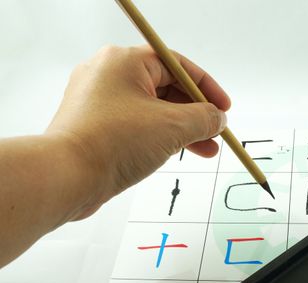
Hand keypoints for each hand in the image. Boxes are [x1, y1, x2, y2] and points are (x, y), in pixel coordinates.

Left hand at [46, 45, 229, 218]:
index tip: (224, 107)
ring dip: (182, 129)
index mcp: (124, 61)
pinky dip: (159, 137)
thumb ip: (203, 118)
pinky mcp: (96, 126)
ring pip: (152, 110)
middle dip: (196, 113)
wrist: (65, 177)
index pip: (177, 66)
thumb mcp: (172, 127)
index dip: (206, 87)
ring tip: (206, 149)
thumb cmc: (112, 143)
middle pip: (166, 88)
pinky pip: (137, 125)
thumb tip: (217, 118)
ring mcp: (99, 102)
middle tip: (216, 131)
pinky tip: (177, 152)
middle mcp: (108, 75)